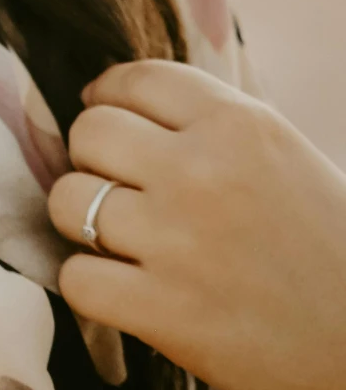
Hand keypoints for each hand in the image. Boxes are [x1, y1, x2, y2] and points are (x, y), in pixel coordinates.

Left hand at [49, 62, 345, 389]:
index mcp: (238, 124)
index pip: (135, 79)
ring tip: (117, 239)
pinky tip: (121, 288)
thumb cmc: (328, 250)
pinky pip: (74, 277)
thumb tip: (122, 98)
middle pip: (89, 132)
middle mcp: (201, 170)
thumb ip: (211, 124)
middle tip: (118, 187)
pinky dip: (90, 285)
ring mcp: (176, 240)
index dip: (110, 97)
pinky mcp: (160, 310)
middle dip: (94, 159)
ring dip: (84, 220)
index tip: (108, 115)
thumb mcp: (284, 156)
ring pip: (68, 200)